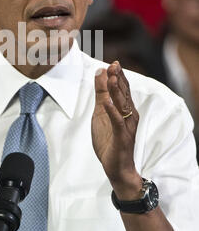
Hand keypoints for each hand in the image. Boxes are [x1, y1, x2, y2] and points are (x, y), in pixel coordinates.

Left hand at [91, 61, 141, 198]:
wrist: (116, 167)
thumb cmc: (109, 139)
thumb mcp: (100, 113)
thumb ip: (101, 94)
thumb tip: (100, 73)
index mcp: (125, 109)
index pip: (123, 89)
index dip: (118, 76)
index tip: (113, 63)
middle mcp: (129, 115)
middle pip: (125, 94)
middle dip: (119, 79)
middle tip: (114, 65)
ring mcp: (126, 126)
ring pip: (122, 106)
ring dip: (117, 91)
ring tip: (111, 78)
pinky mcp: (122, 137)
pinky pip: (117, 122)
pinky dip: (112, 111)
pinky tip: (107, 102)